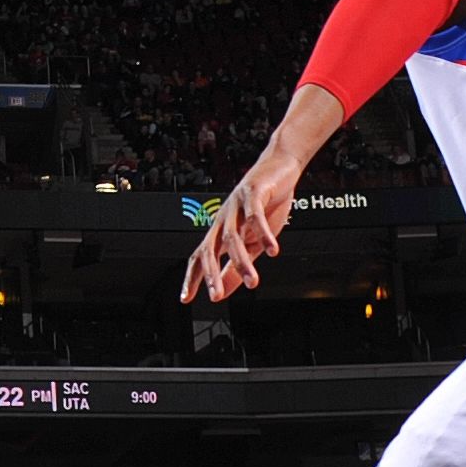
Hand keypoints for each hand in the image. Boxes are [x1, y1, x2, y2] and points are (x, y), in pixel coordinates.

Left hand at [181, 149, 304, 301]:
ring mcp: (235, 206)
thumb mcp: (251, 242)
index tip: (185, 298)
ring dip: (242, 260)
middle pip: (210, 248)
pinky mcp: (252, 193)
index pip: (200, 257)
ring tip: (254, 281)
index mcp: (221, 232)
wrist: (280, 168)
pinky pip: (254, 216)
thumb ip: (236, 267)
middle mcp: (224, 219)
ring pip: (233, 236)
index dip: (192, 277)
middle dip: (211, 274)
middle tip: (215, 295)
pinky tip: (272, 250)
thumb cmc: (264, 205)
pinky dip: (262, 233)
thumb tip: (223, 290)